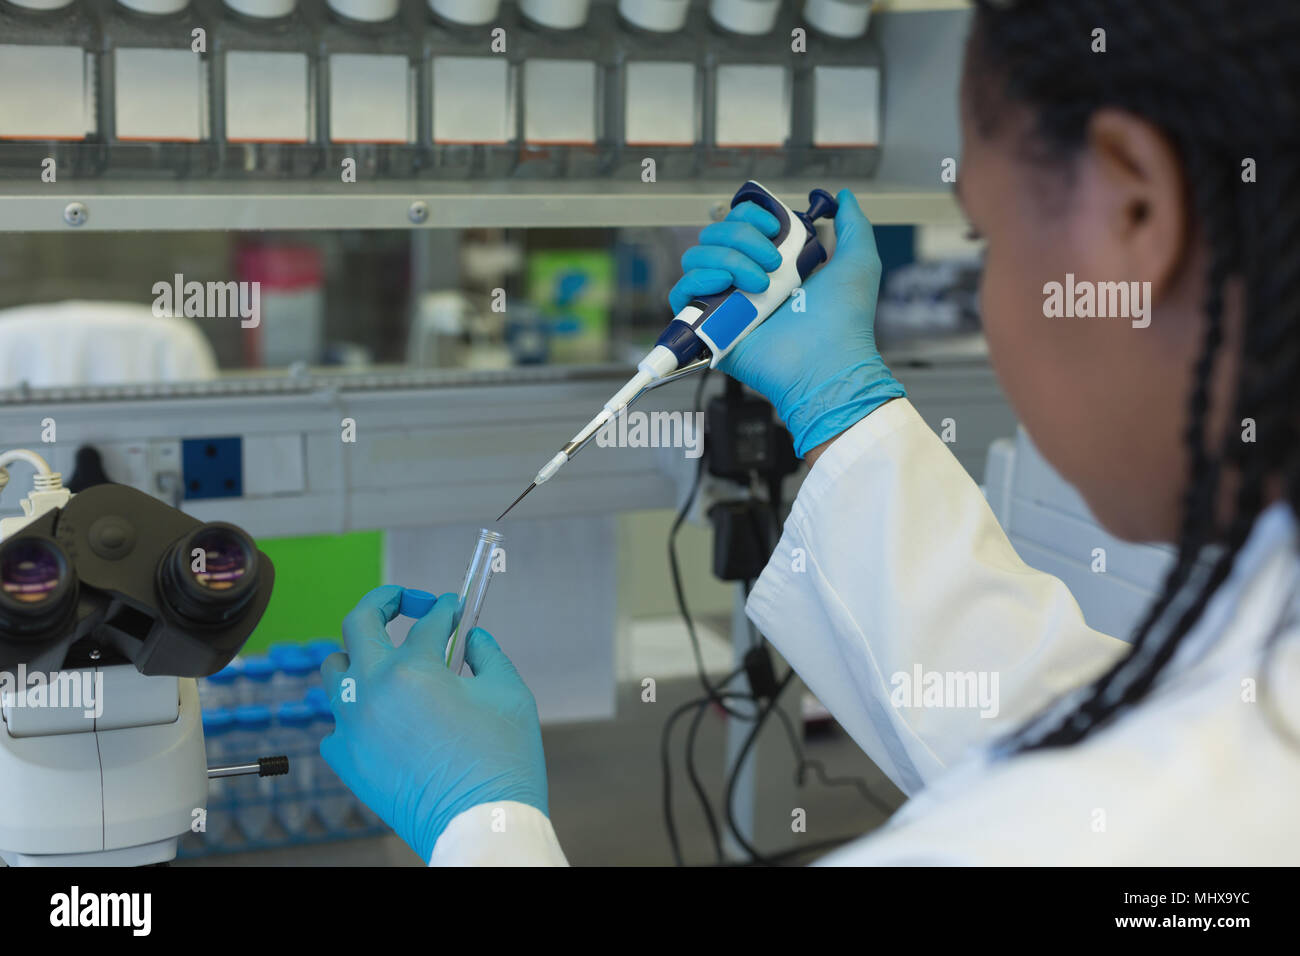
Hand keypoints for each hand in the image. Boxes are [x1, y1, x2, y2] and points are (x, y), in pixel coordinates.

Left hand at [320, 585, 547, 862]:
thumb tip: (470, 637)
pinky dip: (357, 711)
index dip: (445, 609)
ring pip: (336, 670)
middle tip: (407, 602)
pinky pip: (338, 722)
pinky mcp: (346, 760)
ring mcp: (352, 727)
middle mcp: (371, 691)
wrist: (481, 824)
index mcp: (412, 670)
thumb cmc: (501, 761)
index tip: (454, 607)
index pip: (426, 622)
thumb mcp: (510, 693)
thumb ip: (486, 653)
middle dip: (384, 601)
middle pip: (357, 623)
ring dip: (361, 655)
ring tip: (387, 659)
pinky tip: (384, 716)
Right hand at [668, 189, 904, 456]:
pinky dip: (697, 280)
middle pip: (714, 235)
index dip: (749, 216)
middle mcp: (744, 280)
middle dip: (741, 238)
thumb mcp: (858, 261)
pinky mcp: (708, 327)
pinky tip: (724, 286)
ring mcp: (725, 303)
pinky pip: (680, 293)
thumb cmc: (845, 320)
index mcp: (773, 263)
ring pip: (697, 258)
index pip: (739, 223)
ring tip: (759, 285)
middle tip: (773, 263)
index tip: (774, 228)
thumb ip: (853, 225)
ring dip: (726, 259)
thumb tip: (844, 197)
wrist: (828, 362)